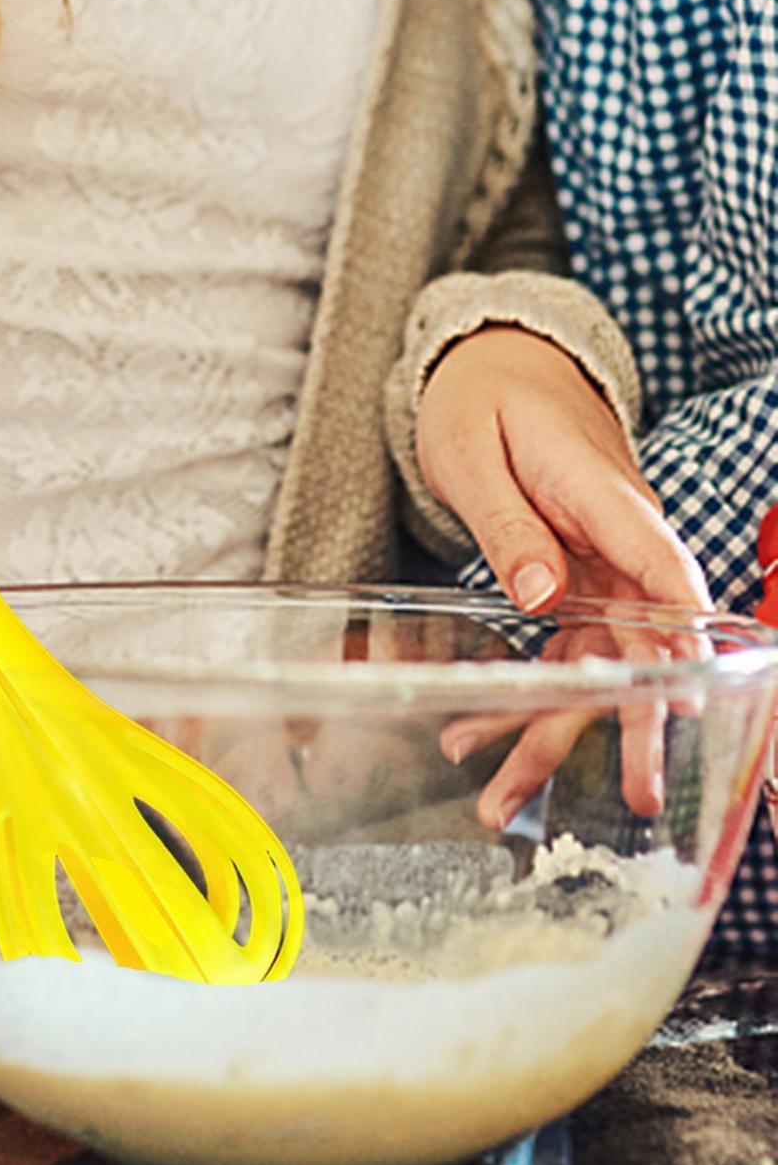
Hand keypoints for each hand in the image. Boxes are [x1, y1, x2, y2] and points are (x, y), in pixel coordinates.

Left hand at [419, 326, 711, 827]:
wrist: (496, 364)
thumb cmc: (485, 399)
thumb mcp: (476, 454)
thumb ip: (509, 526)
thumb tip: (541, 594)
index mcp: (606, 499)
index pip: (661, 569)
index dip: (680, 636)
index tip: (688, 697)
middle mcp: (616, 541)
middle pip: (639, 640)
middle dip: (634, 721)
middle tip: (637, 795)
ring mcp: (598, 565)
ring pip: (595, 660)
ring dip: (556, 730)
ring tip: (505, 800)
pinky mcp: (573, 579)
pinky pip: (558, 646)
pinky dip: (522, 691)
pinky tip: (476, 737)